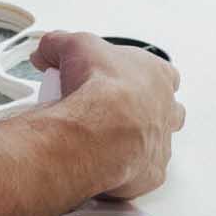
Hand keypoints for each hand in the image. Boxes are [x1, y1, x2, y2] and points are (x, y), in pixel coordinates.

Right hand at [32, 33, 184, 199]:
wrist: (97, 131)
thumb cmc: (99, 88)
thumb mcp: (73, 46)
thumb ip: (59, 44)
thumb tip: (48, 49)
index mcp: (158, 75)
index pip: (158, 71)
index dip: (134, 74)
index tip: (109, 77)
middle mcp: (166, 108)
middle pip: (163, 107)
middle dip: (141, 108)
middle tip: (108, 109)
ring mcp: (161, 141)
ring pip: (155, 140)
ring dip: (135, 139)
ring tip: (104, 138)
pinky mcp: (151, 171)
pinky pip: (142, 171)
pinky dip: (125, 169)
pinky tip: (103, 164)